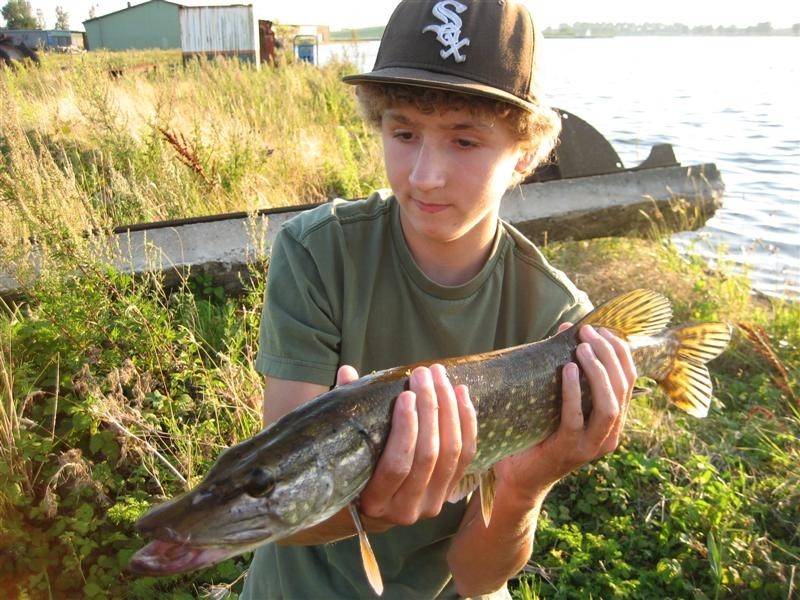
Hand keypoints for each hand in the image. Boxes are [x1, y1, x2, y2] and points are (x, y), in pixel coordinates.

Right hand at [348, 363, 477, 525]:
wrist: (377, 506)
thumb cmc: (355, 467)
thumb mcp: (346, 445)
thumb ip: (345, 409)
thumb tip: (347, 372)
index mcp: (374, 502)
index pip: (396, 465)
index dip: (405, 429)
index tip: (406, 394)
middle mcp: (406, 510)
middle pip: (428, 455)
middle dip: (429, 409)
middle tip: (423, 375)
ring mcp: (432, 503)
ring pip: (451, 453)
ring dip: (449, 409)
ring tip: (441, 377)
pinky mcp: (451, 492)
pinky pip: (466, 455)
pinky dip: (467, 422)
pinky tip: (461, 394)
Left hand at [493, 323, 635, 500]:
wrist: (519, 476)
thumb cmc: (538, 433)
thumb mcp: (557, 398)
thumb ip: (567, 368)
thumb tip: (566, 328)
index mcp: (612, 421)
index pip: (629, 381)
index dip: (621, 353)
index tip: (605, 330)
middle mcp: (609, 434)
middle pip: (622, 389)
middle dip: (609, 356)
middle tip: (589, 333)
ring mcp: (591, 445)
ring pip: (609, 405)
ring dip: (598, 373)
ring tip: (581, 348)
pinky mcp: (569, 449)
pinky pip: (576, 418)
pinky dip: (574, 392)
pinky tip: (567, 370)